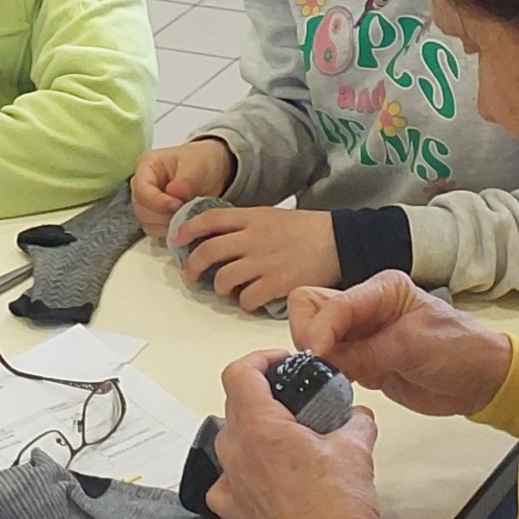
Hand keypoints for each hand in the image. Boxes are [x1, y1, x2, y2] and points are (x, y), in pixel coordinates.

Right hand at [132, 138, 236, 237]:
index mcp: (146, 166)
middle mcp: (141, 185)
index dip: (157, 201)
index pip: (141, 189)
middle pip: (140, 208)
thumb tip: (174, 193)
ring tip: (186, 215)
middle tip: (185, 212)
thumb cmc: (202, 162)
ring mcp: (146, 202)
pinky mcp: (154, 216)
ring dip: (166, 224)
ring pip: (146, 222)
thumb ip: (185, 179)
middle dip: (163, 214)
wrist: (214, 172)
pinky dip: (169, 230)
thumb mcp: (197, 165)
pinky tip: (183, 222)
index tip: (178, 205)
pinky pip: (155, 230)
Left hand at [174, 205, 339, 313]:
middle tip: (191, 276)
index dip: (188, 229)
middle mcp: (253, 238)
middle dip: (192, 267)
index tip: (177, 239)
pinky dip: (244, 302)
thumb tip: (222, 237)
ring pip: (223, 279)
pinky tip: (250, 299)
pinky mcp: (276, 284)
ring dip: (219, 288)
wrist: (341, 242)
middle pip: (208, 252)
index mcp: (252, 218)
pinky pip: (247, 298)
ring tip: (226, 290)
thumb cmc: (310, 230)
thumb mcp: (275, 216)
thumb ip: (248, 225)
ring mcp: (263, 262)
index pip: (210, 219)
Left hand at [206, 351, 381, 518]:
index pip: (239, 373)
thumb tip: (358, 416)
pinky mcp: (233, 511)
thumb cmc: (338, 508)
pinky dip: (243, 473)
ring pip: (230, 441)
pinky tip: (267, 477)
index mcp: (261, 428)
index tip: (281, 365)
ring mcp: (231, 483)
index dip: (259, 360)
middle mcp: (237, 452)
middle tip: (294, 403)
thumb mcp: (356, 450)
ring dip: (253, 433)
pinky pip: (227, 480)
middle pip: (235, 405)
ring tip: (287, 440)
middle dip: (264, 397)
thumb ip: (356, 421)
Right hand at [288, 270, 512, 417]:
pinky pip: (329, 363)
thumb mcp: (412, 346)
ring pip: (314, 336)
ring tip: (330, 379)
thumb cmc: (459, 350)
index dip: (320, 330)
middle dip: (309, 336)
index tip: (316, 357)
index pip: (332, 304)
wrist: (482, 381)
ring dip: (314, 358)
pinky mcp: (361, 361)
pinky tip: (336, 387)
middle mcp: (365, 308)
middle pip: (311, 310)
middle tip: (320, 365)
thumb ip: (365, 352)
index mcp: (381, 290)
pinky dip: (324, 375)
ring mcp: (361, 335)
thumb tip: (323, 362)